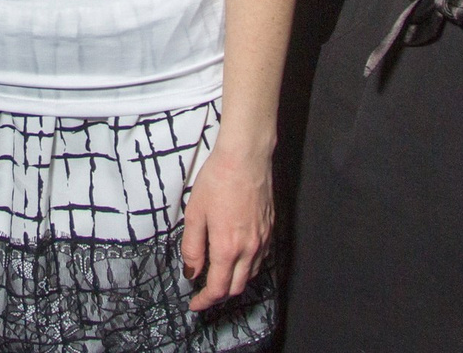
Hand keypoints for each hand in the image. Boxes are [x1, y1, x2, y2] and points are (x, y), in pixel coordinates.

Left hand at [181, 144, 272, 311]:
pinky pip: (260, 259)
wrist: (246, 157)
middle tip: (203, 292)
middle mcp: (249, 249)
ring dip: (234, 282)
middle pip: (236, 288)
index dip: (204, 301)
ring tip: (219, 275)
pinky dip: (248, 267)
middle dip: (219, 295)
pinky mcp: (270, 228)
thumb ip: (192, 247)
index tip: (195, 304)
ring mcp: (262, 239)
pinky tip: (237, 257)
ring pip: (250, 275)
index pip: (218, 289)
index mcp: (227, 248)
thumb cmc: (218, 180)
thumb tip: (191, 271)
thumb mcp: (195, 214)